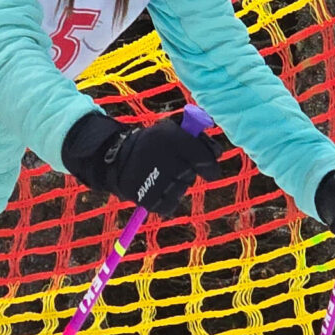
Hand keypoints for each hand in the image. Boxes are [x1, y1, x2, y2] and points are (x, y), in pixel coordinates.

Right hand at [61, 110, 225, 217]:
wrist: (116, 159)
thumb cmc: (150, 144)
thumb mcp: (168, 130)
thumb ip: (193, 136)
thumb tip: (217, 153)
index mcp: (171, 137)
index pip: (204, 157)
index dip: (211, 164)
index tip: (210, 169)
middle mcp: (164, 158)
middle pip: (191, 174)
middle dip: (187, 172)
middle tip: (174, 167)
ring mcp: (155, 180)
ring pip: (181, 189)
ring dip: (176, 185)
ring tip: (160, 176)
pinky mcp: (147, 199)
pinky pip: (170, 205)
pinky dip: (167, 200)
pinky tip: (157, 189)